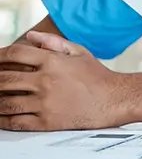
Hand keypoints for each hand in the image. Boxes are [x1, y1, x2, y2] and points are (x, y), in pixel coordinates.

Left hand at [0, 32, 123, 130]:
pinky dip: (2, 120)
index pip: (15, 53)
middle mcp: (46, 81)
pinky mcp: (47, 122)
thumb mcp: (78, 51)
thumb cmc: (97, 76)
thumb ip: (53, 42)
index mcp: (53, 61)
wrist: (113, 99)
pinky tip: (0, 117)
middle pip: (5, 79)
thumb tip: (30, 36)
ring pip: (6, 103)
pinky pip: (16, 122)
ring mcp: (45, 103)